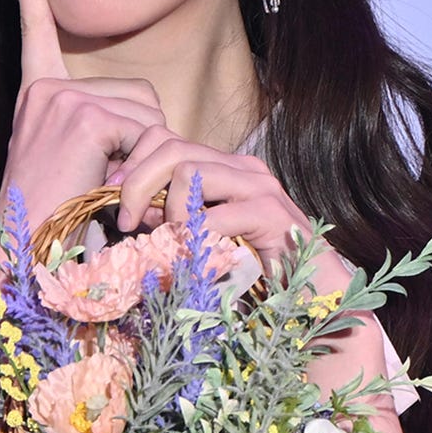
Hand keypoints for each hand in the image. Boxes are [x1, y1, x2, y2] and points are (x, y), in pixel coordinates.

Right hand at [0, 0, 166, 239]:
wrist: (24, 252)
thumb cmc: (54, 221)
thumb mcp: (76, 165)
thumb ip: (103, 135)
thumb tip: (156, 133)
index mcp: (38, 95)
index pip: (38, 31)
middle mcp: (46, 88)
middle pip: (139, 94)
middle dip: (143, 141)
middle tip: (111, 183)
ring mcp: (63, 97)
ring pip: (149, 114)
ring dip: (143, 158)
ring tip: (107, 189)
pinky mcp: (84, 115)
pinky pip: (145, 132)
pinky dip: (139, 168)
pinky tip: (107, 189)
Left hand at [111, 126, 314, 272]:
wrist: (316, 295)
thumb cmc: (258, 270)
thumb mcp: (206, 237)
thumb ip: (174, 218)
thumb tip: (135, 211)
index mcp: (224, 167)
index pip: (165, 138)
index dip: (133, 164)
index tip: (115, 198)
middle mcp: (241, 166)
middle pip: (170, 147)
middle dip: (137, 184)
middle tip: (127, 222)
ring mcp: (259, 186)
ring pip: (189, 171)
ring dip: (168, 212)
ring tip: (172, 243)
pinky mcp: (271, 213)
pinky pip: (214, 215)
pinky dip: (195, 239)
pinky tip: (196, 259)